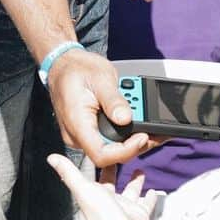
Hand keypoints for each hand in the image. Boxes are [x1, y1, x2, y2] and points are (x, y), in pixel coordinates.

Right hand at [45, 47, 154, 166]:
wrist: (64, 65)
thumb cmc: (76, 69)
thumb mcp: (100, 78)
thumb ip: (113, 100)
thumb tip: (126, 118)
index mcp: (77, 124)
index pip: (101, 154)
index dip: (126, 151)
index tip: (143, 136)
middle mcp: (78, 135)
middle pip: (111, 154)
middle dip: (136, 143)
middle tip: (156, 129)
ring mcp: (83, 135)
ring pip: (113, 147)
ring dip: (133, 137)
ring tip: (149, 121)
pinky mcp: (90, 131)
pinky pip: (110, 139)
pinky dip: (126, 132)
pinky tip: (138, 123)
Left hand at [47, 152, 159, 219]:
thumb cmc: (99, 214)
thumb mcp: (82, 186)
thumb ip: (69, 171)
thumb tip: (52, 158)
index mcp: (96, 195)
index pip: (98, 178)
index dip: (102, 167)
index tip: (106, 155)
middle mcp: (110, 202)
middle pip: (114, 185)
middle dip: (118, 173)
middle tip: (125, 160)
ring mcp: (126, 208)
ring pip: (131, 192)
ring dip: (136, 182)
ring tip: (140, 171)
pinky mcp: (140, 214)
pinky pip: (146, 204)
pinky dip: (150, 198)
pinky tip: (153, 191)